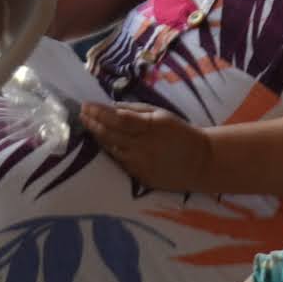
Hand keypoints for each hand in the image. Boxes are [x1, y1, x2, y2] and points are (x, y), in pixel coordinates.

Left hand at [81, 102, 214, 191]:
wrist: (201, 162)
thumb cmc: (182, 134)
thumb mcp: (163, 115)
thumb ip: (137, 111)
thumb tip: (113, 107)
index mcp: (150, 128)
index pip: (118, 119)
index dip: (99, 112)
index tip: (86, 105)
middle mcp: (142, 147)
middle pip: (109, 134)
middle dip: (93, 123)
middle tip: (81, 114)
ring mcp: (139, 164)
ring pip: (110, 149)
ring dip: (98, 137)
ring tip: (88, 125)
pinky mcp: (139, 177)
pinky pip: (119, 161)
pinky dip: (110, 150)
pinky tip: (104, 142)